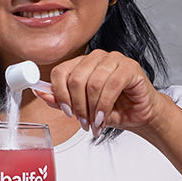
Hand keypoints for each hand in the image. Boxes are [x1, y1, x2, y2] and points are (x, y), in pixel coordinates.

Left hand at [35, 49, 167, 132]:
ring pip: (92, 83)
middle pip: (75, 78)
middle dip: (77, 105)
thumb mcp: (84, 108)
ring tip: (95, 122)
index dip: (59, 93)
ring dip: (92, 108)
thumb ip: (62, 100)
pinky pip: (111, 86)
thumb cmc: (115, 108)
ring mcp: (114, 59)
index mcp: (82, 63)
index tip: (65, 111)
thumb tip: (41, 93)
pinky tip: (103, 117)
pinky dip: (104, 105)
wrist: (140, 114)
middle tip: (83, 122)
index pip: (60, 71)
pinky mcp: (130, 67)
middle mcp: (97, 58)